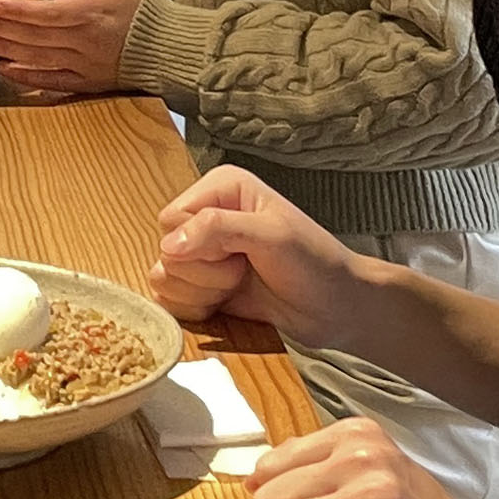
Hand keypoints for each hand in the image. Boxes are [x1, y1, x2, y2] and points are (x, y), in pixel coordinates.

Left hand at [0, 0, 145, 97]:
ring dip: (3, 49)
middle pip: (33, 36)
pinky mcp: (86, 82)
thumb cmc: (142, 8)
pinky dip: (25, 76)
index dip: (16, 11)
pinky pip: (50, 81)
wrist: (168, 47)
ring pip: (35, 58)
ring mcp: (84, 65)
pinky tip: (3, 67)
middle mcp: (84, 42)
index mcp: (91, 14)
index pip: (46, 13)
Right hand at [150, 162, 368, 348]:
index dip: (198, 245)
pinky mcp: (200, 286)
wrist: (336, 307)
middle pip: (164, 250)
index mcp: (220, 188)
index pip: (171, 219)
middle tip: (243, 270)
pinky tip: (225, 304)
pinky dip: (195, 310)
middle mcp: (204, 216)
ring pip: (163, 278)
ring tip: (238, 285)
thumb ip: (219, 230)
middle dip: (203, 273)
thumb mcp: (272, 236)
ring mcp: (201, 254)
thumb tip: (169, 245)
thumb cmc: (315, 263)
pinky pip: (168, 301)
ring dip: (202, 292)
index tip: (237, 252)